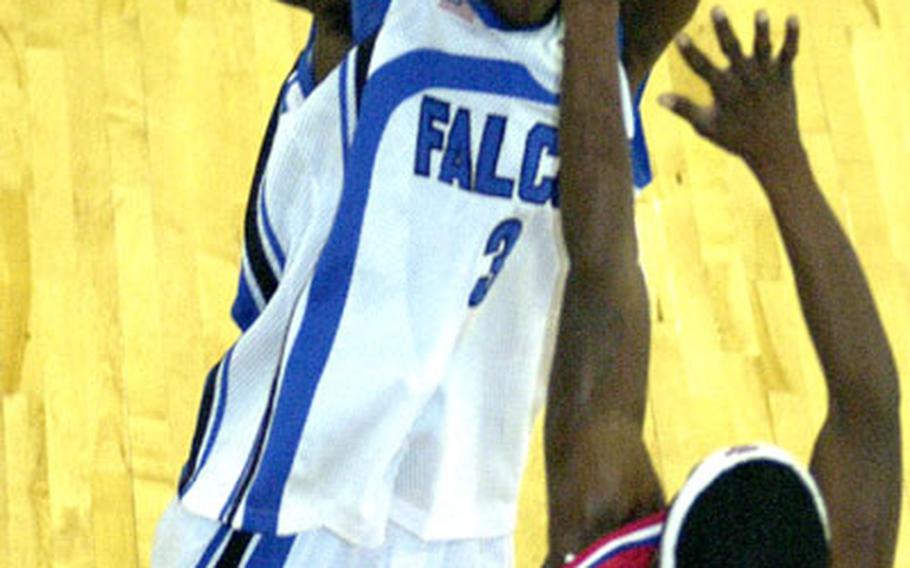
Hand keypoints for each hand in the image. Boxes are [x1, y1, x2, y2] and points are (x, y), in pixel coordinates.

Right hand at [659, 7, 801, 165]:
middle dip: (724, 30)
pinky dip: (792, 36)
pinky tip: (792, 17)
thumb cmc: (735, 137)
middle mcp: (745, 81)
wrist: (773, 149)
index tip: (679, 37)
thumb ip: (684, 109)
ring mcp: (766, 77)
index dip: (690, 52)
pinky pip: (789, 53)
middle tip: (717, 8)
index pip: (703, 68)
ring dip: (761, 31)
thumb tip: (658, 98)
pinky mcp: (784, 76)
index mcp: (724, 92)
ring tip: (760, 12)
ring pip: (762, 50)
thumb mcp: (706, 126)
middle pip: (732, 51)